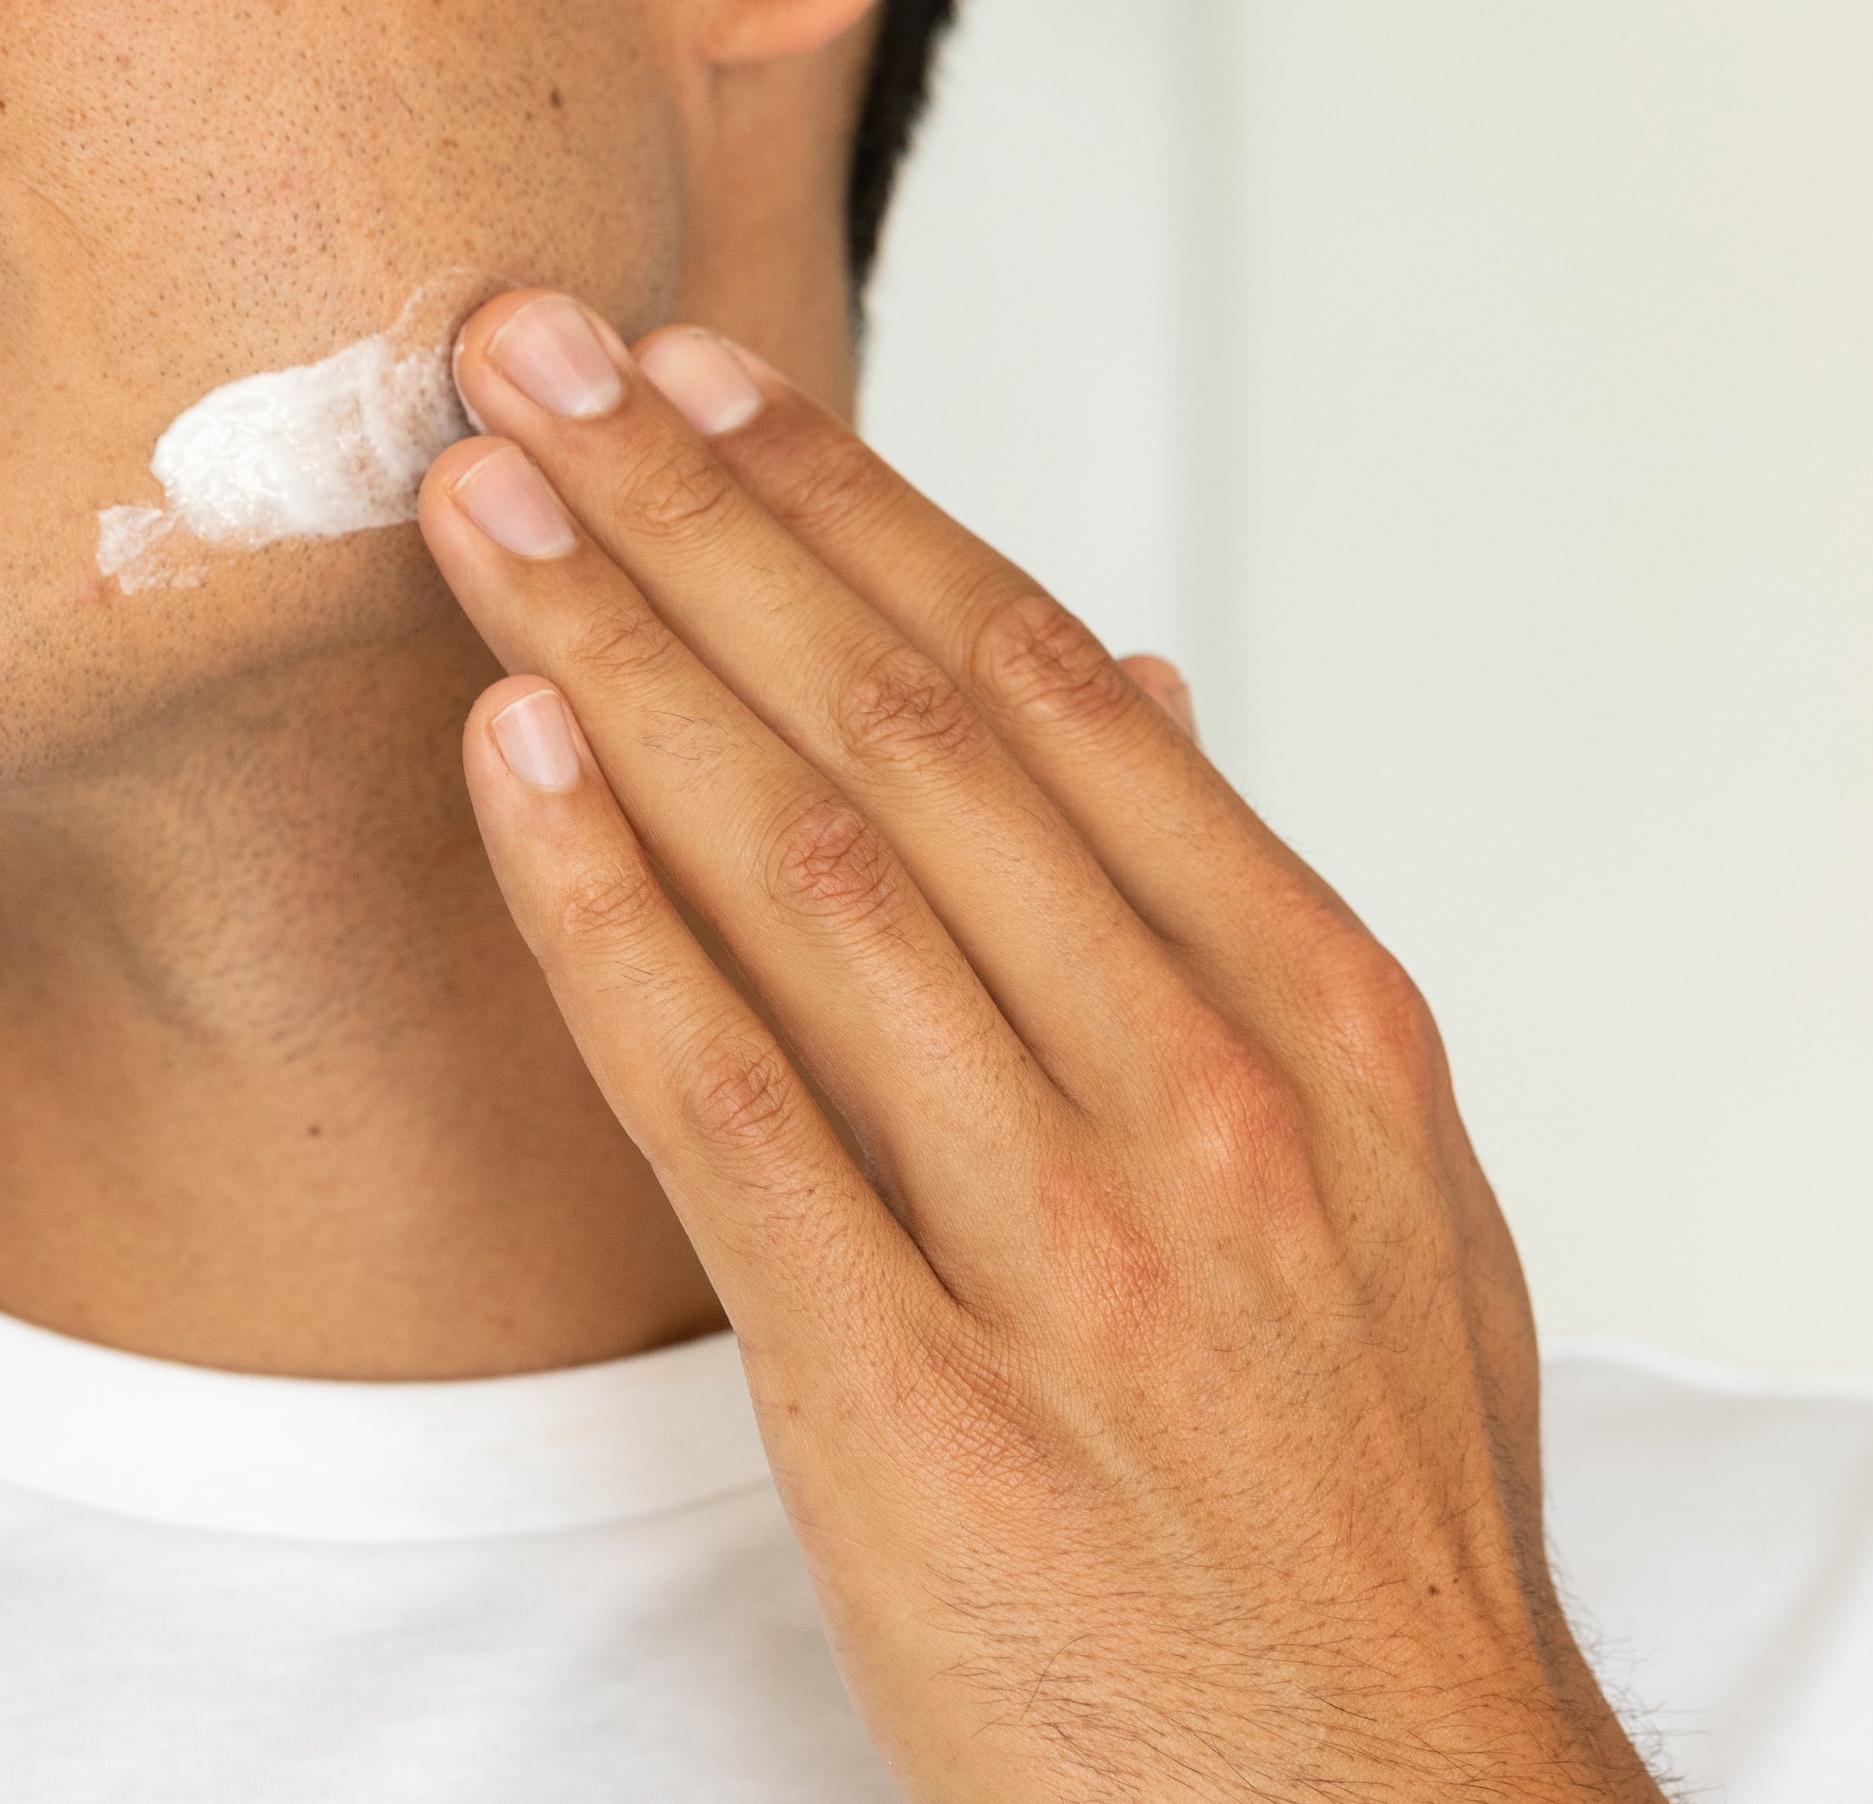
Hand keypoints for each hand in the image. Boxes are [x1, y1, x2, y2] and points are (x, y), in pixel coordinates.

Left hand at [421, 291, 1665, 1803]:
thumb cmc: (1367, 1518)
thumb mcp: (1391, 1199)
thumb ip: (1242, 941)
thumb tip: (1129, 684)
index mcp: (1326, 1019)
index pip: (1045, 685)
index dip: (848, 508)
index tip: (706, 382)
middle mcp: (1206, 1094)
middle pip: (904, 729)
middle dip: (691, 513)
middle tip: (531, 354)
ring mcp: (1069, 1245)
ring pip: (806, 870)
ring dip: (618, 653)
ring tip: (480, 502)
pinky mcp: (914, 1402)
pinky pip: (721, 1106)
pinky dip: (600, 911)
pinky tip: (506, 767)